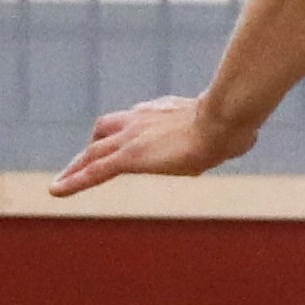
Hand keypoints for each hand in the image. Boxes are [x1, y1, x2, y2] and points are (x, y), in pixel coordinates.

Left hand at [55, 91, 264, 192]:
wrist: (223, 120)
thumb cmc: (236, 122)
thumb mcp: (233, 127)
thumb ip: (232, 132)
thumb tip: (248, 135)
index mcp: (161, 112)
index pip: (134, 120)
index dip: (123, 132)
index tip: (119, 142)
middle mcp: (140, 120)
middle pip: (104, 130)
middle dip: (91, 148)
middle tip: (80, 163)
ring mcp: (132, 138)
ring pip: (92, 153)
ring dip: (75, 168)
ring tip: (59, 185)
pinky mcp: (129, 158)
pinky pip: (93, 171)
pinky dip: (72, 181)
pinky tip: (55, 192)